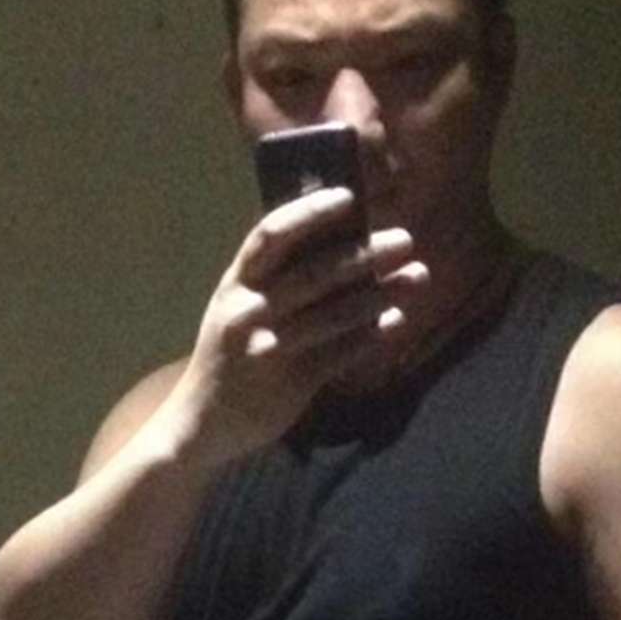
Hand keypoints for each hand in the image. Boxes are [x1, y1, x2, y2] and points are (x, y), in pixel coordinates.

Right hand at [165, 187, 426, 464]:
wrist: (203, 422)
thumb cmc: (233, 351)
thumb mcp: (241, 306)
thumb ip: (277, 277)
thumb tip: (340, 239)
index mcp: (237, 282)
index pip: (272, 235)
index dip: (310, 213)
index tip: (349, 197)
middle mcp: (250, 310)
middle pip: (315, 272)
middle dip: (366, 254)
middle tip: (406, 240)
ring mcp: (269, 347)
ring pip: (335, 313)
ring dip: (381, 293)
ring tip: (417, 277)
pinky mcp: (290, 382)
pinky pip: (340, 353)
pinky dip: (372, 336)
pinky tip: (397, 321)